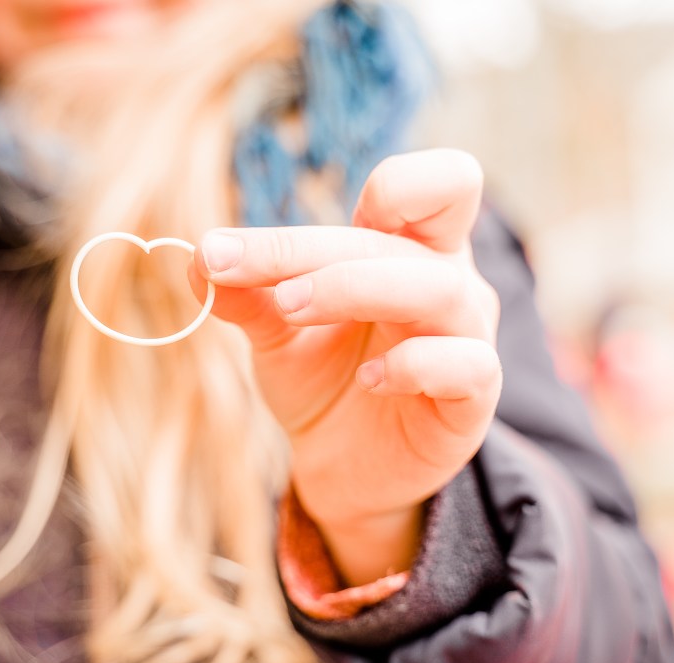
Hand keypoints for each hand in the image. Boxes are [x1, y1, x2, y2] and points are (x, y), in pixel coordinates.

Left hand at [190, 150, 501, 584]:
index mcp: (408, 249)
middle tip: (235, 268)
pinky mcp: (473, 400)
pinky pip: (466, 365)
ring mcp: (467, 338)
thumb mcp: (276, 333)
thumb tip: (199, 257)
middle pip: (414, 230)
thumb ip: (245, 294)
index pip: (437, 184)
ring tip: (288, 309)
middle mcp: (449, 282)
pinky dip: (412, 364)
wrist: (346, 467)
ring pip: (440, 290)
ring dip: (354, 287)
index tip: (308, 221)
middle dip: (314, 247)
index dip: (391, 184)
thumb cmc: (325, 380)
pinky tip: (368, 381)